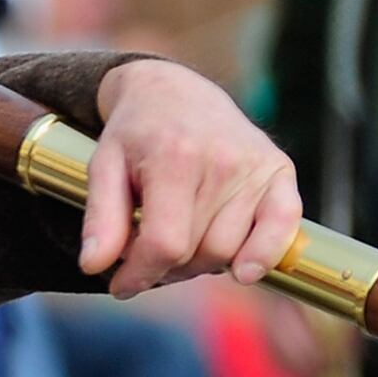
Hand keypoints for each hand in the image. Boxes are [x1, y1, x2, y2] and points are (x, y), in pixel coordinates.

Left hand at [80, 60, 304, 297]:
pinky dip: (265, 254)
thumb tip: (94, 266)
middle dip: (166, 269)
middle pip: (197, 252)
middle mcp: (221, 162)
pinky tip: (243, 272)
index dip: (139, 275)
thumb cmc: (135, 133)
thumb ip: (100, 218)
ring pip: (230, 249)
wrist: (175, 90)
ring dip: (201, 264)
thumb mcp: (103, 166)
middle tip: (146, 258)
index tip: (120, 286)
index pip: (164, 243)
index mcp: (173, 158)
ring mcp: (255, 166)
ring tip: (178, 247)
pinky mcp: (279, 169)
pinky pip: (283, 225)